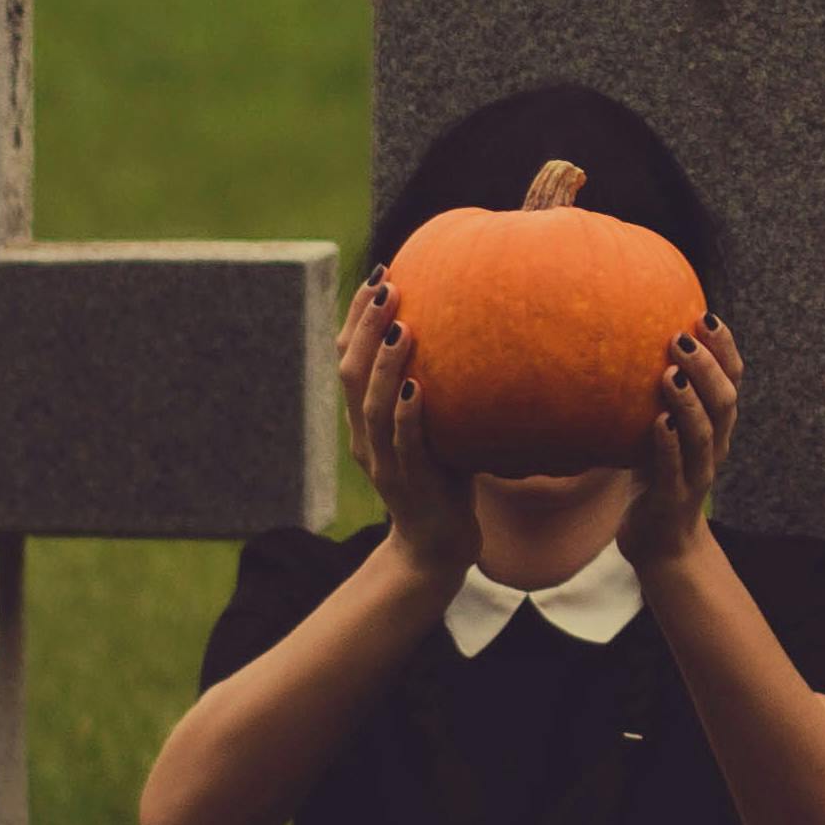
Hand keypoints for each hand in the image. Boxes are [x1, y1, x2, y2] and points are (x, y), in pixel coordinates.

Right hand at [338, 274, 480, 585]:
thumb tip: (476, 333)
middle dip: (366, 327)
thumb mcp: (438, 428)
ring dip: (385, 364)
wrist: (437, 548)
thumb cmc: (444, 480)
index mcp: (365, 421)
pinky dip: (407, 415)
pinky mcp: (408, 485)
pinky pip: (404, 446)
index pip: (347, 360)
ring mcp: (384, 463)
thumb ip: (442, 389)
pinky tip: (416, 388)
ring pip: (372, 407)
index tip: (377, 276)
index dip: (357, 318)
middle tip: (387, 286)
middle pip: (350, 375)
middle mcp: (366, 438)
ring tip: (402, 326)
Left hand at [622, 314, 742, 573]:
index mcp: (716, 428)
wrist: (662, 545)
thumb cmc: (657, 478)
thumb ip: (656, 397)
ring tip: (671, 373)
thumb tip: (623, 343)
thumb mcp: (660, 433)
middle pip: (725, 402)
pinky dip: (668, 444)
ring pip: (704, 434)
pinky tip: (658, 422)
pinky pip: (674, 469)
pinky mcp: (674, 499)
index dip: (725, 350)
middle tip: (681, 337)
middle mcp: (714, 448)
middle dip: (708, 367)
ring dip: (689, 401)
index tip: (707, 317)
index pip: (732, 381)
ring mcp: (697, 475)